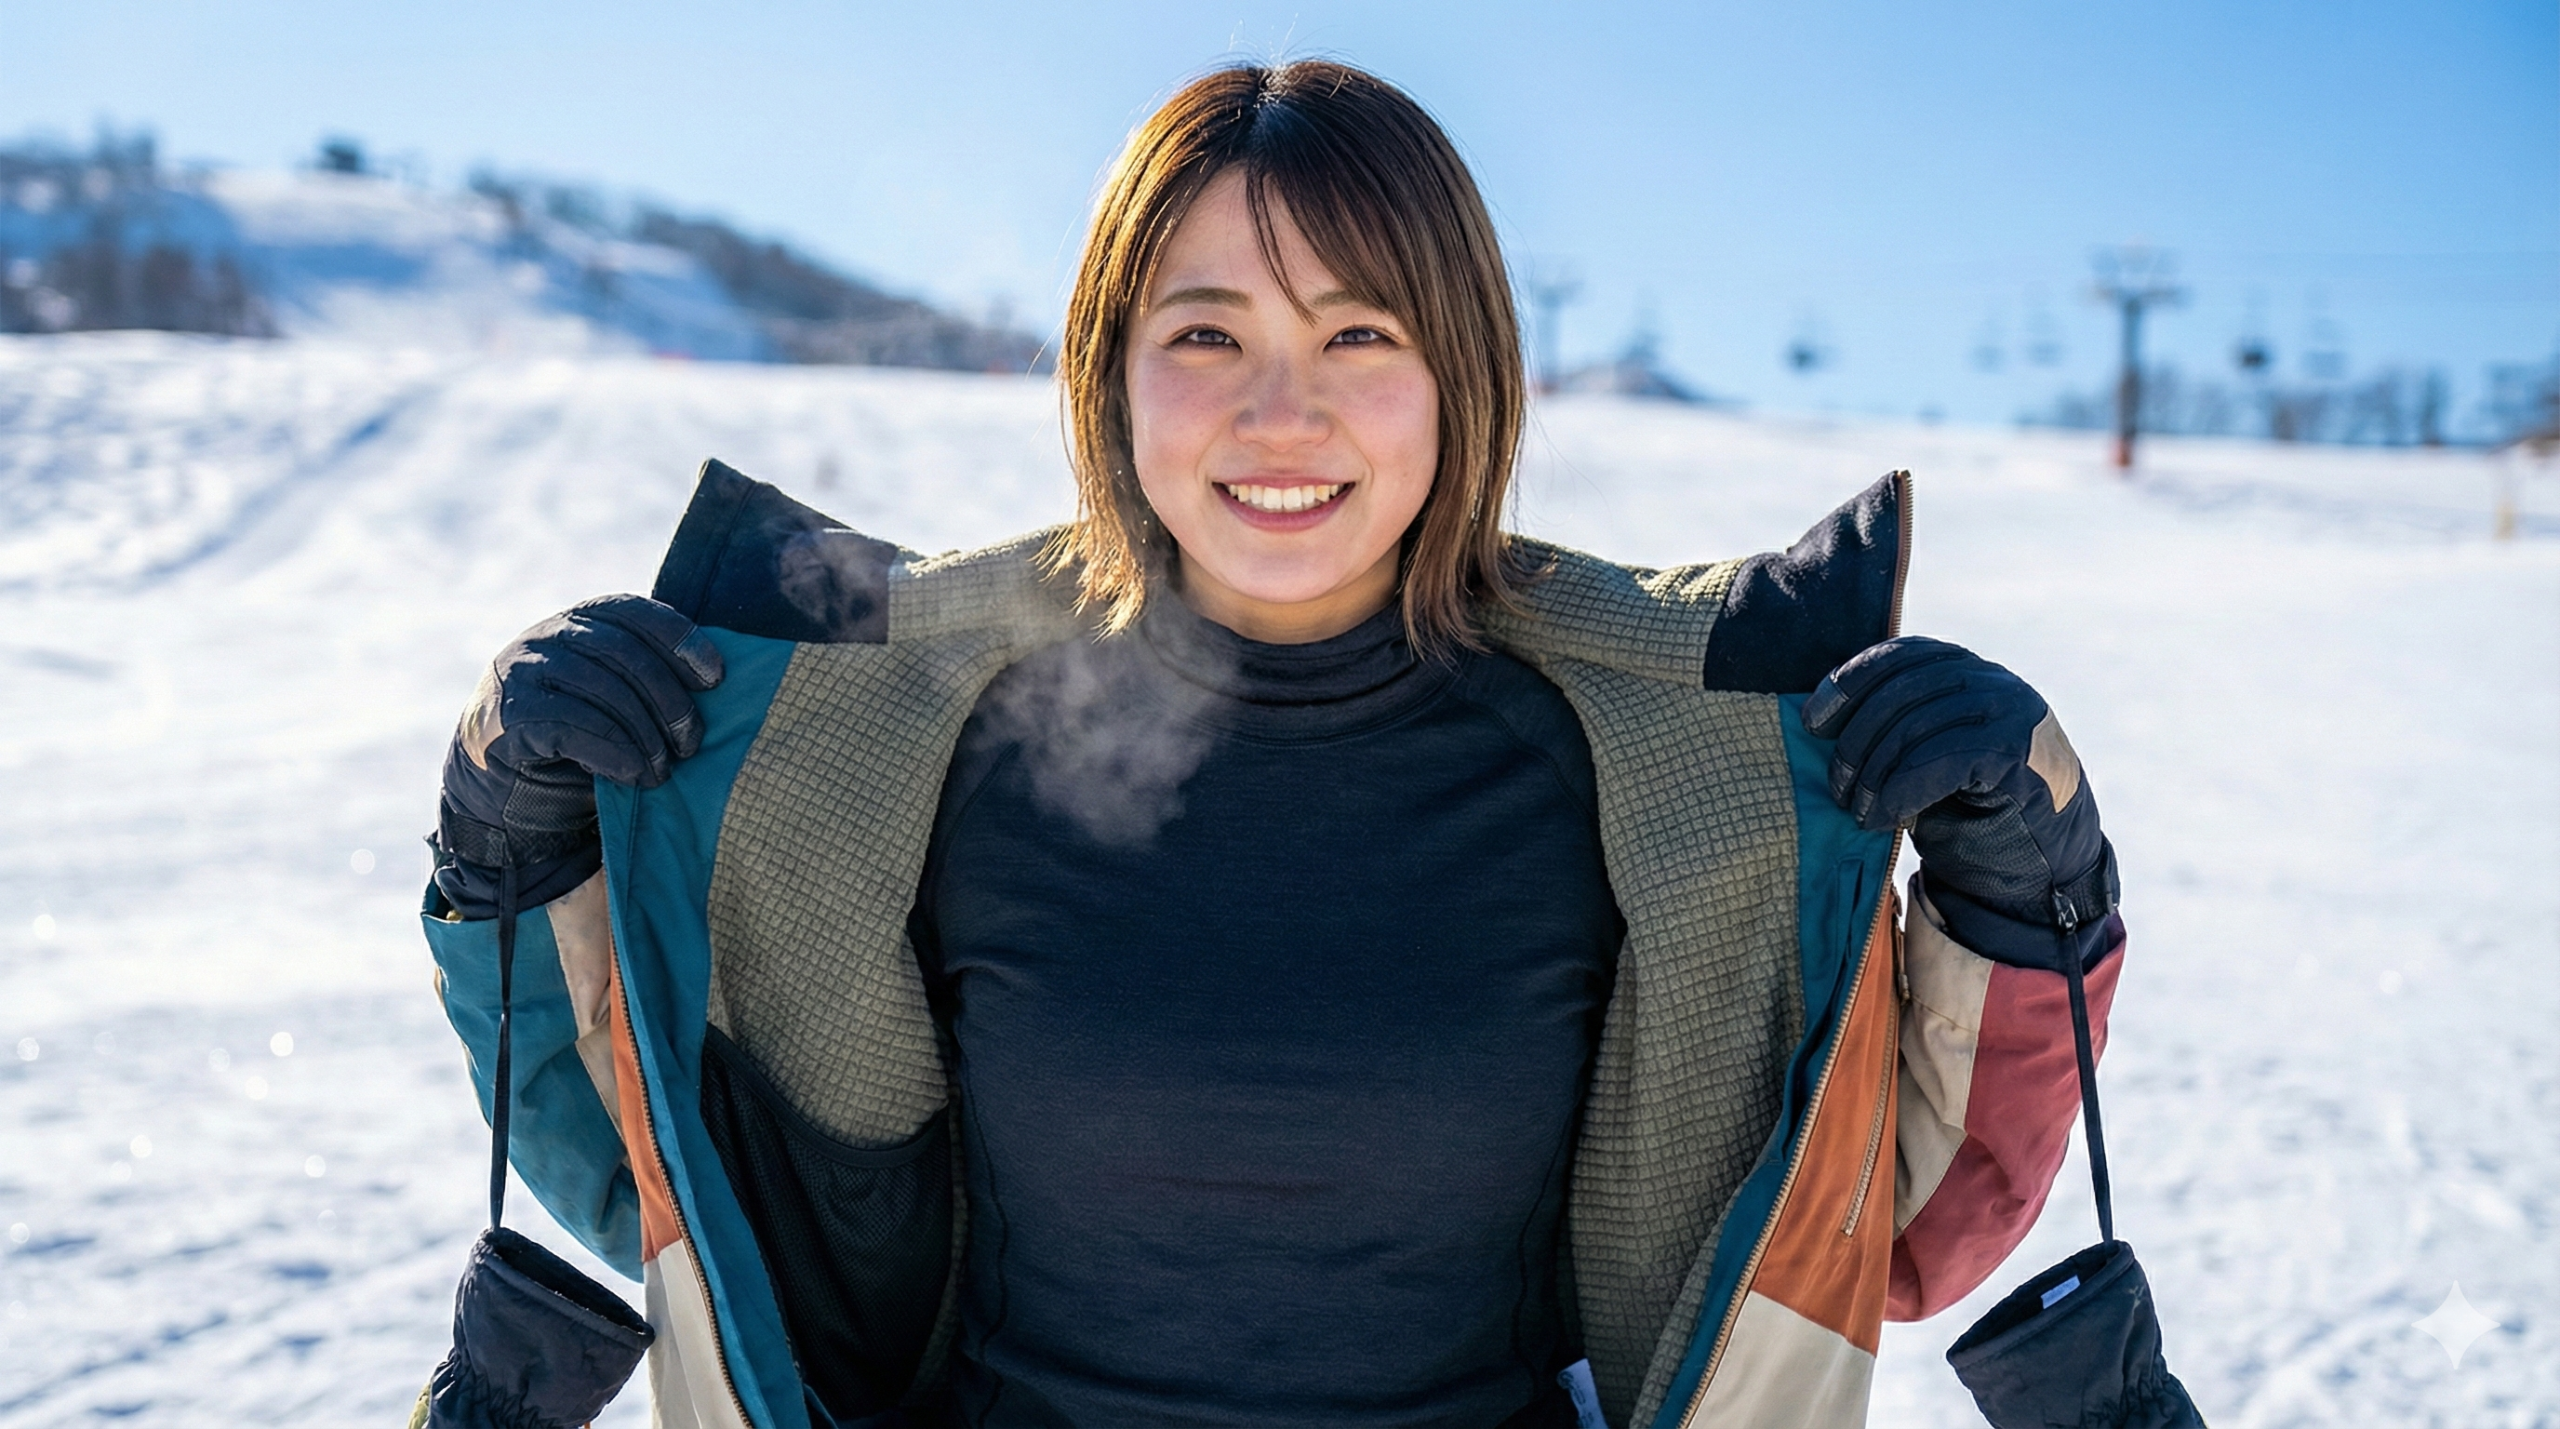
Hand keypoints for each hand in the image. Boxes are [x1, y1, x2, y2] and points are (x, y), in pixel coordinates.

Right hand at [433, 595, 723, 914]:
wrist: (507, 786)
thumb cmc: (581, 737)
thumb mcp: (618, 698)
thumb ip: (649, 678)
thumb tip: (724, 683)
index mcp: (584, 620)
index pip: (637, 613)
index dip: (681, 641)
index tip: (716, 678)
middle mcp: (550, 634)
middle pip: (624, 654)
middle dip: (668, 701)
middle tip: (692, 743)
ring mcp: (524, 670)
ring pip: (602, 690)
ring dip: (644, 735)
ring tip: (663, 770)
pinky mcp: (508, 713)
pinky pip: (570, 725)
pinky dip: (613, 752)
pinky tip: (634, 774)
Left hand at [1802, 637, 2113, 942]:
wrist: (2044, 855)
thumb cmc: (1972, 804)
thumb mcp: (1930, 751)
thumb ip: (1896, 725)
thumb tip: (1817, 720)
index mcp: (1963, 669)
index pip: (1897, 657)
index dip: (1848, 684)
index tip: (1812, 722)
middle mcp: (1989, 680)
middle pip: (1900, 693)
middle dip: (1856, 742)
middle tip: (1837, 787)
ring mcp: (2009, 710)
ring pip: (1918, 727)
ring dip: (1876, 776)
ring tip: (1860, 812)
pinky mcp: (2019, 750)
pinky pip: (1943, 761)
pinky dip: (1903, 791)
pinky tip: (1886, 817)